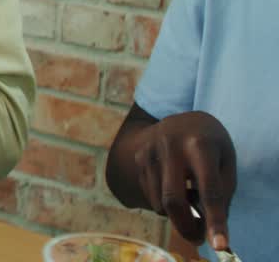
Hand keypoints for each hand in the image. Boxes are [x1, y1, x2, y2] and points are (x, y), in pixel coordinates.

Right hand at [130, 111, 236, 249]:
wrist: (180, 119)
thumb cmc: (210, 145)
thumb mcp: (225, 161)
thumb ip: (222, 192)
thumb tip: (210, 228)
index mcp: (200, 143)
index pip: (209, 189)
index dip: (215, 219)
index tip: (220, 245)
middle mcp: (170, 145)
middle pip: (173, 199)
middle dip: (186, 226)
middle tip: (197, 239)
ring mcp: (150, 151)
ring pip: (160, 202)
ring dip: (177, 213)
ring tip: (189, 198)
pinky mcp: (138, 159)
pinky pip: (150, 196)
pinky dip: (164, 203)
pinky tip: (174, 186)